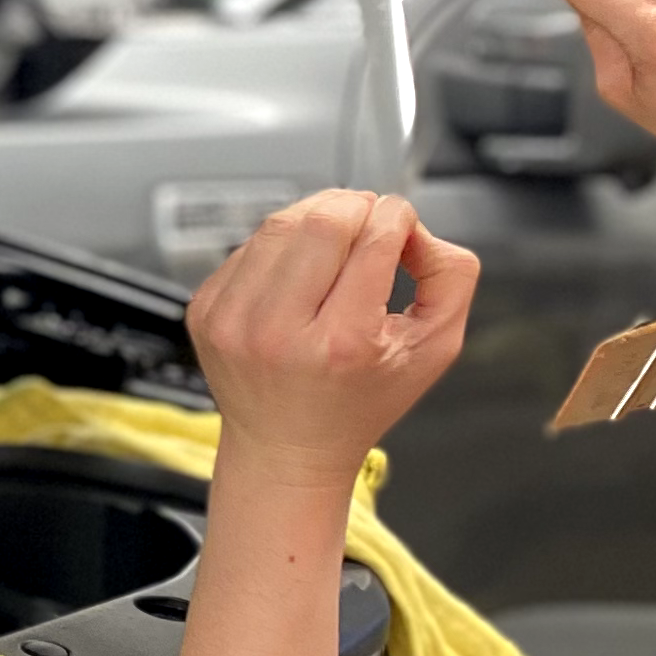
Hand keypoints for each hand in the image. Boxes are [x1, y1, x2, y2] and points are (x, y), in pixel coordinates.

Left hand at [186, 192, 479, 490]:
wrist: (286, 448)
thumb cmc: (360, 401)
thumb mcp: (433, 348)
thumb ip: (450, 277)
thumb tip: (415, 227)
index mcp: (341, 345)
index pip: (374, 240)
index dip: (398, 218)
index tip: (402, 225)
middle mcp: (278, 332)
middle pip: (324, 221)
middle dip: (358, 207)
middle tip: (372, 223)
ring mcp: (232, 320)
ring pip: (281, 223)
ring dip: (318, 216)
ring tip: (338, 239)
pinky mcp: (205, 310)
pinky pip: (249, 245)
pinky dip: (281, 243)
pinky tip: (299, 270)